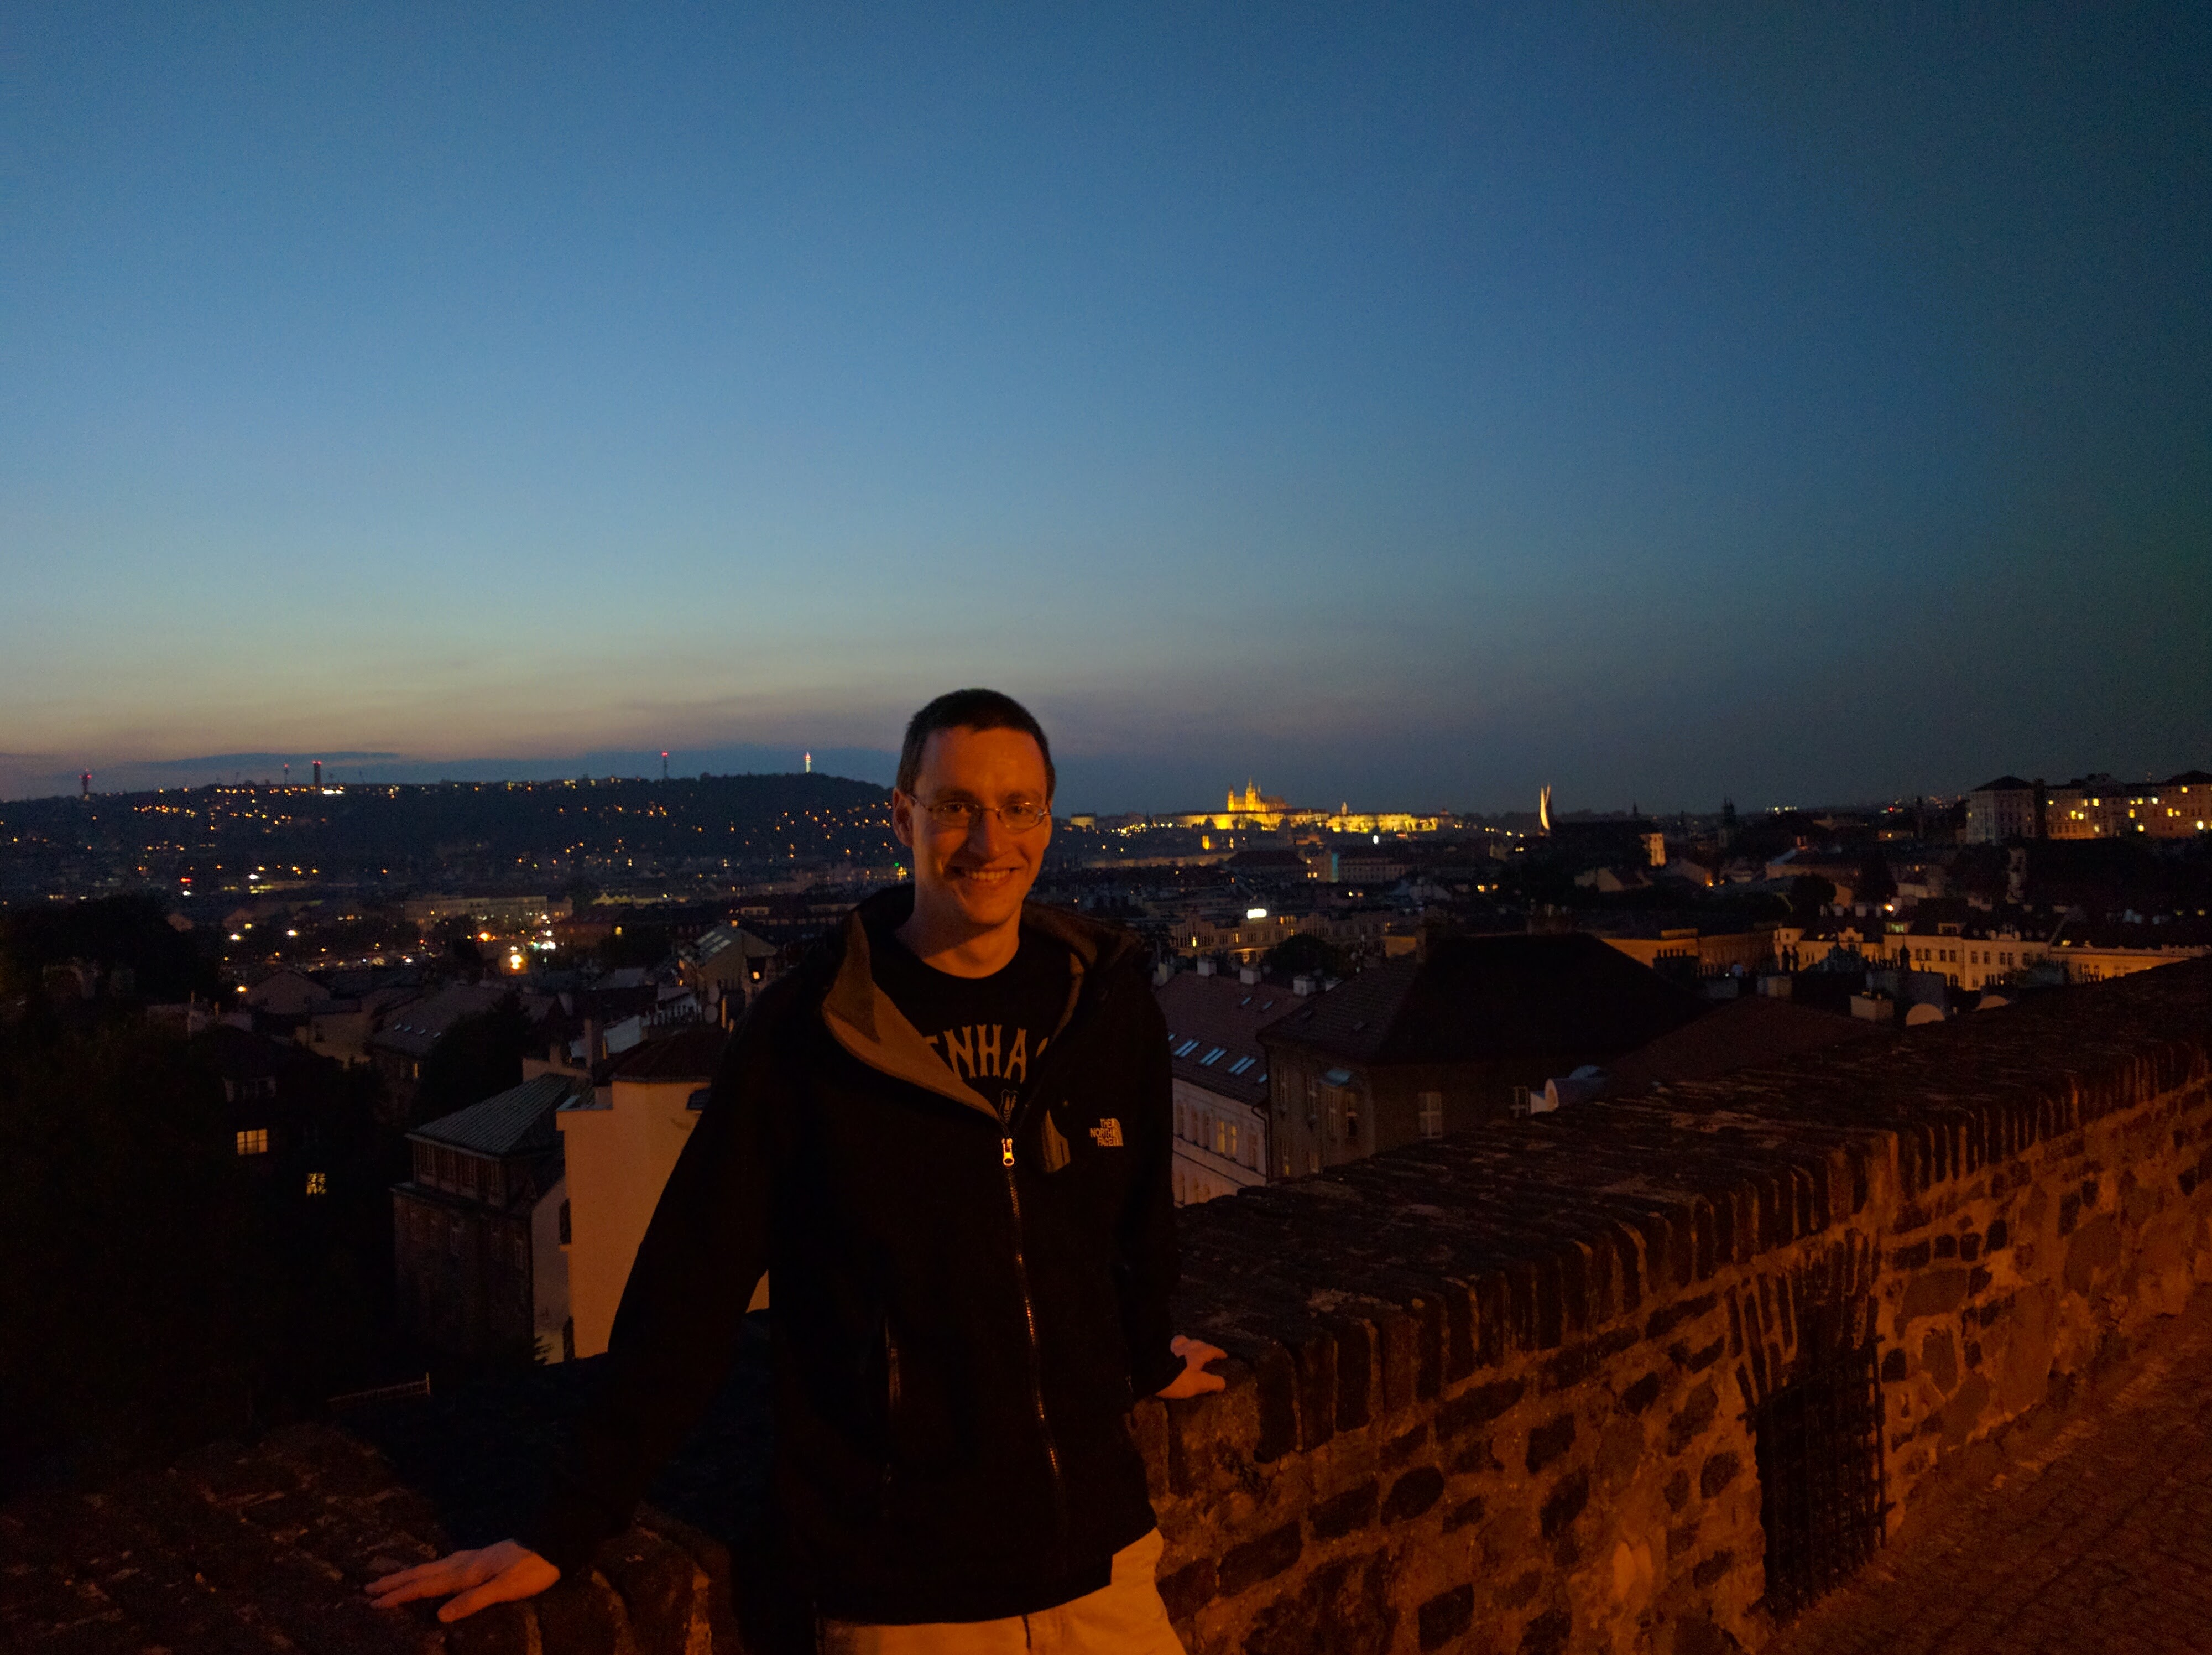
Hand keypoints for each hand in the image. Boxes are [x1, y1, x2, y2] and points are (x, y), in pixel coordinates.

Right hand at [364, 1539, 559, 1621]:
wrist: (554, 1543)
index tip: (374, 1603)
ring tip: (388, 1579)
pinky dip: (427, 1570)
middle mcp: (464, 1563)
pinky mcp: (481, 1557)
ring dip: (408, 1574)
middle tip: (367, 1588)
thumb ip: (474, 1601)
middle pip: (422, 1574)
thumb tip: (439, 1616)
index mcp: (466, 1573)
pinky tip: (430, 1571)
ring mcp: (472, 1558)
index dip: (399, 1596)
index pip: (425, 1587)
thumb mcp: (506, 1588)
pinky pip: (443, 1565)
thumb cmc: (534, 1569)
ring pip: (431, 1567)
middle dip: (395, 1582)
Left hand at [1156, 1333, 1226, 1398]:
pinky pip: (1171, 1344)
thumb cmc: (1176, 1379)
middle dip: (1205, 1347)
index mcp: (1197, 1354)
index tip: (1224, 1355)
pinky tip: (1173, 1351)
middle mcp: (1186, 1346)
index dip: (1219, 1352)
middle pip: (1198, 1343)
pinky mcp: (1160, 1349)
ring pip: (1183, 1340)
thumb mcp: (1198, 1384)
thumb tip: (1223, 1382)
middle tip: (1208, 1352)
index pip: (1211, 1350)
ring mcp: (1172, 1346)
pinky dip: (1175, 1346)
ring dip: (1189, 1343)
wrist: (1149, 1372)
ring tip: (1189, 1349)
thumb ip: (1212, 1382)